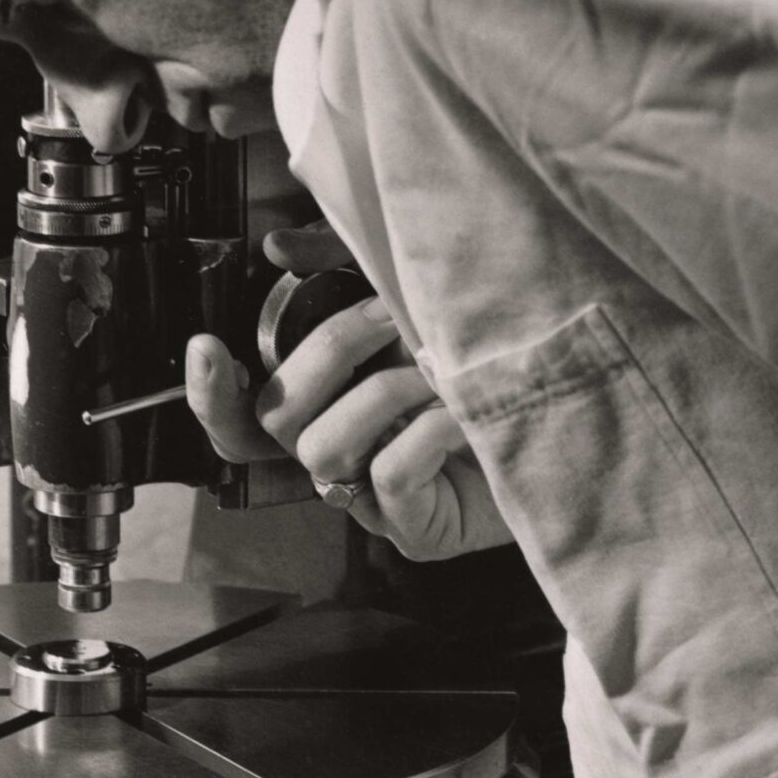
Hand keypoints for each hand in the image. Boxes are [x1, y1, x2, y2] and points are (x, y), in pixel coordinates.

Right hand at [185, 223, 491, 561]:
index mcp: (323, 407)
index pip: (236, 415)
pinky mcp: (415, 529)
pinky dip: (426, 431)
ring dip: (381, 393)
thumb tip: (278, 248)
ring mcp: (371, 499)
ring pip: (323, 450)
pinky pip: (390, 475)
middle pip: (274, 419)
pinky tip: (463, 411)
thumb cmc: (483, 362)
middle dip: (327, 353)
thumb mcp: (407, 297)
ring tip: (436, 370)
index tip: (208, 345)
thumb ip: (339, 265)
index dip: (208, 392)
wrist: (570, 414)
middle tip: (386, 315)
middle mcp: (336, 455)